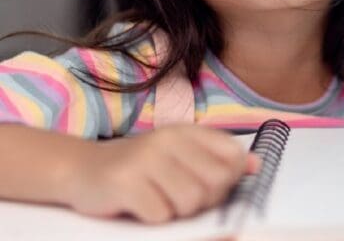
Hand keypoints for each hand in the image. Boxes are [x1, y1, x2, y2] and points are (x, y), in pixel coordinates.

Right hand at [62, 125, 258, 222]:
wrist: (81, 169)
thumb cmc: (140, 167)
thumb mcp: (180, 154)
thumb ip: (218, 159)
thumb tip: (256, 165)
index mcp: (186, 132)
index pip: (232, 156)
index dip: (229, 179)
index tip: (212, 185)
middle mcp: (168, 140)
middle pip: (215, 183)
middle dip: (204, 200)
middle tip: (183, 199)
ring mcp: (145, 160)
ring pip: (190, 201)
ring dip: (178, 211)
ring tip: (161, 200)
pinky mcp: (125, 183)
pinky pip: (160, 214)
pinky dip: (154, 218)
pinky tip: (140, 206)